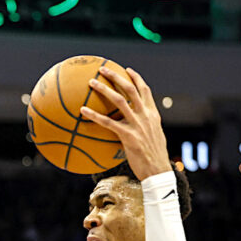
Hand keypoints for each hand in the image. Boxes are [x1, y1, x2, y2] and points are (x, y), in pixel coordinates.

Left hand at [80, 66, 172, 180]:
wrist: (158, 171)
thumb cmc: (154, 157)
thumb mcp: (154, 137)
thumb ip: (146, 126)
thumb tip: (135, 124)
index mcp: (153, 114)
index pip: (145, 91)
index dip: (136, 78)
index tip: (127, 70)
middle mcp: (146, 116)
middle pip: (130, 89)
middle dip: (116, 76)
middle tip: (103, 69)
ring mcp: (137, 125)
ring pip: (119, 100)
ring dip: (103, 89)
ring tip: (90, 82)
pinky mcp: (128, 136)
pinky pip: (107, 122)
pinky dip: (94, 115)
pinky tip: (82, 110)